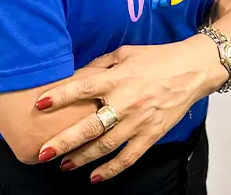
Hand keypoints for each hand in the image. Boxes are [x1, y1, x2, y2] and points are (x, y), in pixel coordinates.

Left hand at [34, 37, 225, 183]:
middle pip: (91, 125)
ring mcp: (139, 121)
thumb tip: (75, 77)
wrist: (190, 70)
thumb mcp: (124, 53)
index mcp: (117, 77)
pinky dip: (111, 170)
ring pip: (106, 146)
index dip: (60, 95)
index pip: (82, 87)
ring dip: (83, 157)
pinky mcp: (151, 135)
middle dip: (65, 140)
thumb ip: (99, 66)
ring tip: (63, 165)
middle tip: (43, 152)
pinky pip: (129, 157)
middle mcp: (126, 101)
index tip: (39, 104)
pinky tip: (95, 177)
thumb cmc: (155, 58)